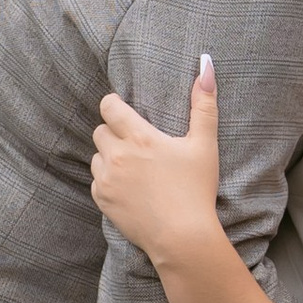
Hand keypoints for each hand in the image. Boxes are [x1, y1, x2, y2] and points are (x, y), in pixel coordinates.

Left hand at [92, 57, 223, 265]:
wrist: (182, 237)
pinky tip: (130, 188)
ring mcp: (106, 179)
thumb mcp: (205, 145)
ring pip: (97, 156)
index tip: (124, 111)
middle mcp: (117, 155)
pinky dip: (108, 180)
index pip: (108, 106)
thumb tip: (206, 64)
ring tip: (134, 168)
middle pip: (100, 130)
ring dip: (109, 157)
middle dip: (114, 133)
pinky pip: (97, 181)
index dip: (114, 105)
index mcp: (139, 137)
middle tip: (136, 144)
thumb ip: (203, 103)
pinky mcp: (102, 200)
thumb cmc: (196, 190)